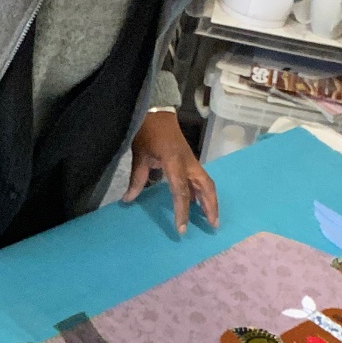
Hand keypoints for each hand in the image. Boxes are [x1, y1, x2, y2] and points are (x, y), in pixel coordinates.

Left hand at [123, 110, 218, 233]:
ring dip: (210, 201)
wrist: (157, 113)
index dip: (182, 212)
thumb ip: (137, 180)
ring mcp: (191, 162)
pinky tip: (197, 203)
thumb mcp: (140, 156)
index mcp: (175, 163)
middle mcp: (189, 164)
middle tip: (213, 225)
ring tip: (211, 218)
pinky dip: (201, 193)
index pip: (182, 193)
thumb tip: (128, 200)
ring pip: (206, 184)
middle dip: (211, 207)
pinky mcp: (190, 161)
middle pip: (206, 188)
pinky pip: (199, 179)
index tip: (182, 229)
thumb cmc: (148, 132)